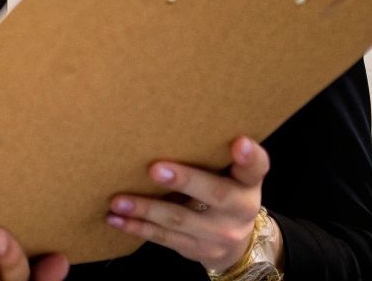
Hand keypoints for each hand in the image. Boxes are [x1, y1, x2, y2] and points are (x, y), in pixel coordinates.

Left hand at [104, 136, 280, 272]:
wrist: (235, 243)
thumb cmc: (223, 193)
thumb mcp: (230, 176)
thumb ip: (213, 155)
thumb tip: (165, 121)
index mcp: (247, 184)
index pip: (255, 168)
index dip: (250, 156)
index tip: (239, 143)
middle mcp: (239, 209)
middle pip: (215, 193)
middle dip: (184, 180)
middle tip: (154, 169)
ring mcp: (219, 234)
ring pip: (180, 219)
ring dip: (146, 209)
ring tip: (118, 200)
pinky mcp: (197, 249)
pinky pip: (164, 238)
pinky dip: (138, 228)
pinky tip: (116, 219)